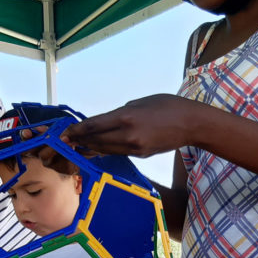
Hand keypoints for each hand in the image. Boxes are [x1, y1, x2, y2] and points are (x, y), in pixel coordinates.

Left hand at [61, 95, 196, 157]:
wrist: (191, 123)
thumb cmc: (167, 106)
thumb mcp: (139, 102)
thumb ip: (120, 114)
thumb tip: (104, 122)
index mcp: (127, 117)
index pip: (94, 125)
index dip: (77, 131)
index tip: (66, 133)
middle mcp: (128, 135)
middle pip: (96, 140)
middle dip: (80, 140)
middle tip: (66, 141)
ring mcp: (135, 148)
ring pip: (105, 149)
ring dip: (90, 147)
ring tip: (77, 145)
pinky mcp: (141, 155)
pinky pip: (118, 152)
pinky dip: (105, 149)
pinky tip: (97, 148)